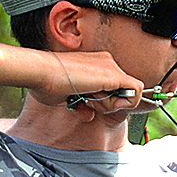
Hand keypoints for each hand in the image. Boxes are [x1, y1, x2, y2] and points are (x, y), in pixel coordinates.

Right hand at [30, 51, 144, 115]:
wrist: (41, 72)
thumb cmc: (46, 83)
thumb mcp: (69, 95)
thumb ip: (83, 103)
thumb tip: (89, 114)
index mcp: (95, 64)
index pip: (114, 85)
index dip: (106, 100)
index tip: (89, 104)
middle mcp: (106, 62)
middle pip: (124, 89)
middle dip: (109, 103)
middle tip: (89, 103)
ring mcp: (111, 66)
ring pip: (130, 91)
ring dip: (111, 104)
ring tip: (89, 100)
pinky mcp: (114, 75)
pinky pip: (135, 92)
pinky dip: (122, 103)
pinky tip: (100, 101)